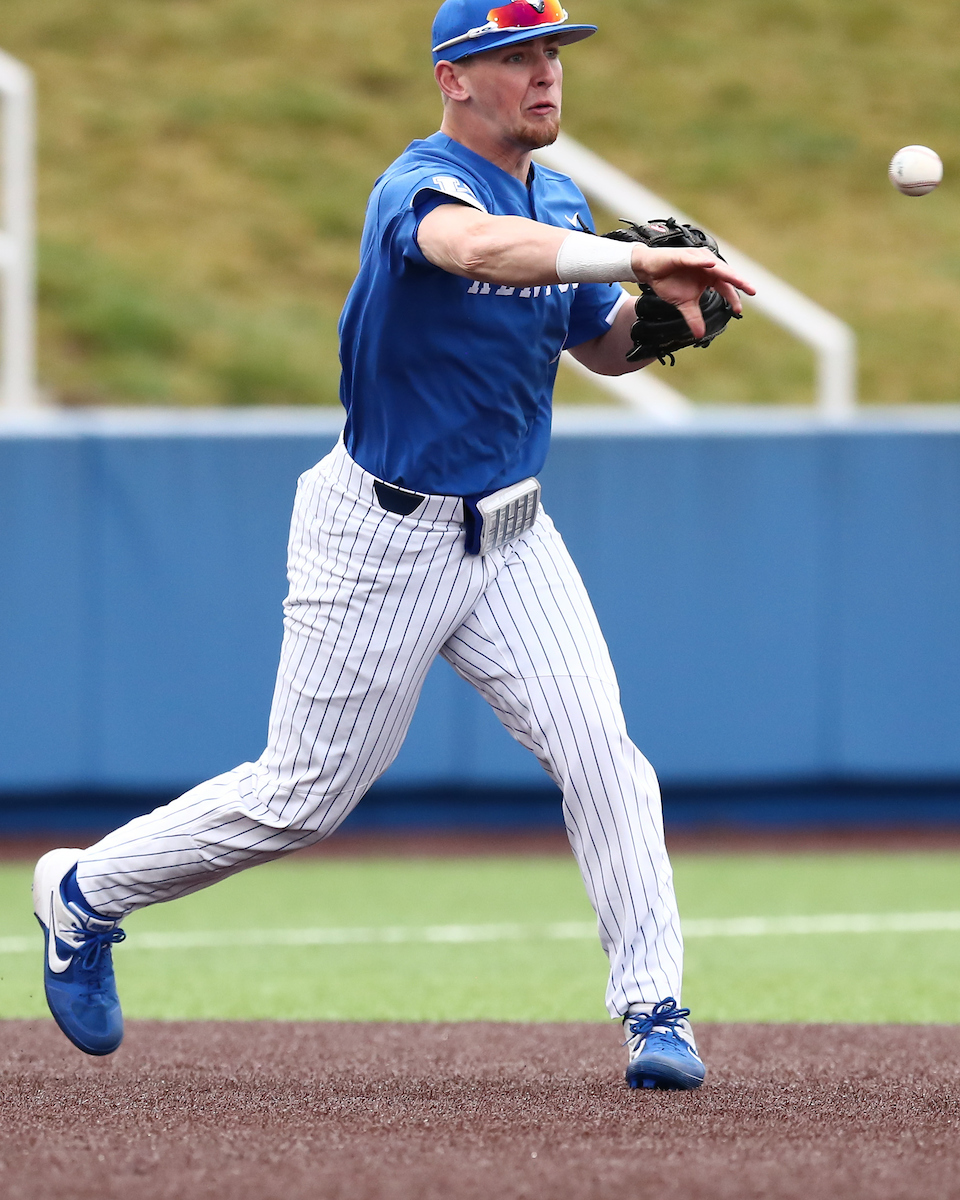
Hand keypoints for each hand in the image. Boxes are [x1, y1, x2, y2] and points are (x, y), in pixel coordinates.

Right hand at [630, 245, 755, 338]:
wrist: (650, 271)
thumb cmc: (669, 282)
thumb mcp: (684, 304)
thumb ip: (694, 317)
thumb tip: (700, 335)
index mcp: (709, 276)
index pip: (726, 286)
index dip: (733, 297)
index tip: (739, 310)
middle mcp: (706, 266)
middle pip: (726, 274)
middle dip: (739, 282)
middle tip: (751, 290)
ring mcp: (696, 259)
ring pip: (714, 266)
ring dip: (726, 272)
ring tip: (737, 279)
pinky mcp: (683, 256)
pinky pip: (694, 259)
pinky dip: (702, 262)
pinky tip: (711, 265)